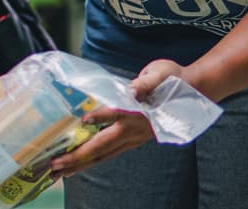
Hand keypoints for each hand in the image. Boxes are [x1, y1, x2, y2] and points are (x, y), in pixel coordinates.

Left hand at [50, 60, 183, 177]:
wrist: (192, 92)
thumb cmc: (172, 80)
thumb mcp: (160, 74)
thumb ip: (146, 83)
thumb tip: (133, 90)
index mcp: (140, 112)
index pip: (117, 114)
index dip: (101, 117)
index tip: (84, 119)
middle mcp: (135, 129)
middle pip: (103, 145)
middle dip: (78, 156)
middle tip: (55, 165)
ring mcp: (134, 137)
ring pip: (104, 154)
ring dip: (80, 164)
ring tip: (58, 172)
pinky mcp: (132, 140)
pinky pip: (109, 153)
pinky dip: (91, 160)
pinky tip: (77, 165)